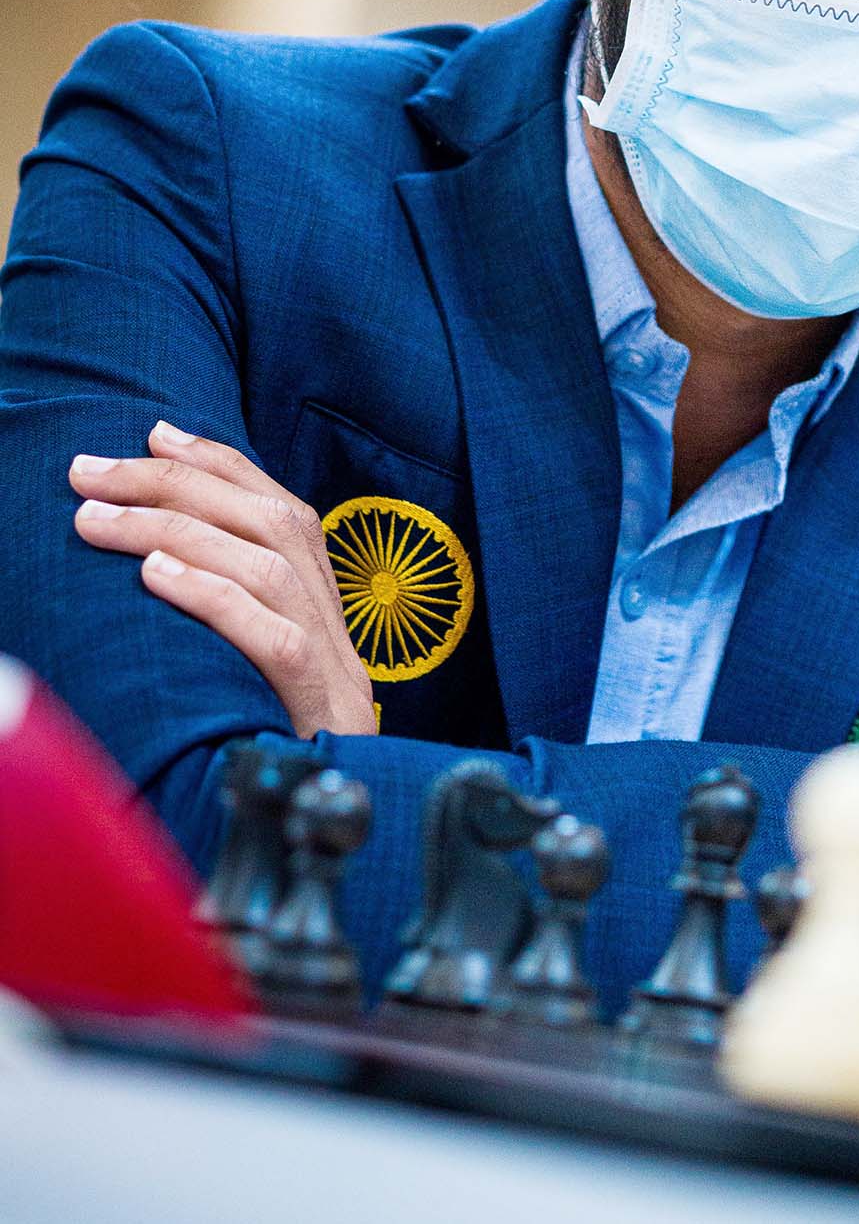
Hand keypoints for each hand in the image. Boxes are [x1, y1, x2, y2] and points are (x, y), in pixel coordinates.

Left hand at [68, 421, 376, 738]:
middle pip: (273, 522)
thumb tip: (151, 569)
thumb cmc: (289, 760)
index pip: (283, 509)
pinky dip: (213, 596)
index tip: (157, 433)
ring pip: (270, 567)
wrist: (360, 836)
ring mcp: (337, 667)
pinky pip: (274, 639)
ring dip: (175, 530)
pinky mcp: (324, 711)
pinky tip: (153, 575)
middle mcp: (337, 624)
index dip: (223, 464)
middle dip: (177, 484)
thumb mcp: (261, 684)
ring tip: (92, 519)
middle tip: (88, 472)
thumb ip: (233, 626)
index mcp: (327, 610)